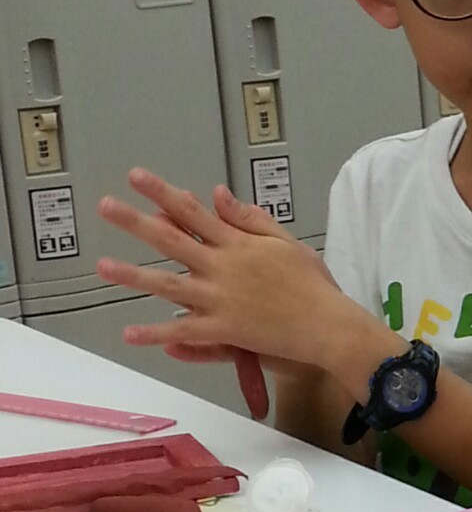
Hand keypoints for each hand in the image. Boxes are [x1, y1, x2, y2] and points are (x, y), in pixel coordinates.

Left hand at [97, 172, 361, 375]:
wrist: (329, 325)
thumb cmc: (313, 285)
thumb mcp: (286, 243)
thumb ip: (249, 219)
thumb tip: (217, 194)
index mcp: (239, 243)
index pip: (193, 211)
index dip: (163, 193)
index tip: (137, 177)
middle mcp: (224, 266)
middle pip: (172, 240)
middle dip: (136, 222)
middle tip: (106, 206)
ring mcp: (222, 299)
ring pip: (169, 284)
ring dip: (133, 275)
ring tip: (102, 267)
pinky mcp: (225, 329)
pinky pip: (185, 331)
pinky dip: (156, 334)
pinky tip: (130, 333)